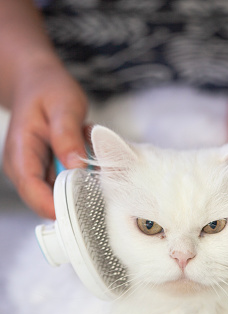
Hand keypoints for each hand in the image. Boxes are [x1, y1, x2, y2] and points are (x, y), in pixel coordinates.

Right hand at [3, 59, 87, 217]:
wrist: (39, 83)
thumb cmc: (49, 90)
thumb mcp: (64, 105)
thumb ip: (68, 135)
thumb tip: (76, 166)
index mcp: (20, 153)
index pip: (33, 191)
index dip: (56, 206)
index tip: (84, 209)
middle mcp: (22, 169)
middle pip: (45, 202)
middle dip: (73, 201)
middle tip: (101, 189)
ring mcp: (33, 173)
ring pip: (57, 198)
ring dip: (79, 191)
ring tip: (94, 167)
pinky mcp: (46, 173)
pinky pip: (65, 188)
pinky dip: (80, 182)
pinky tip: (89, 166)